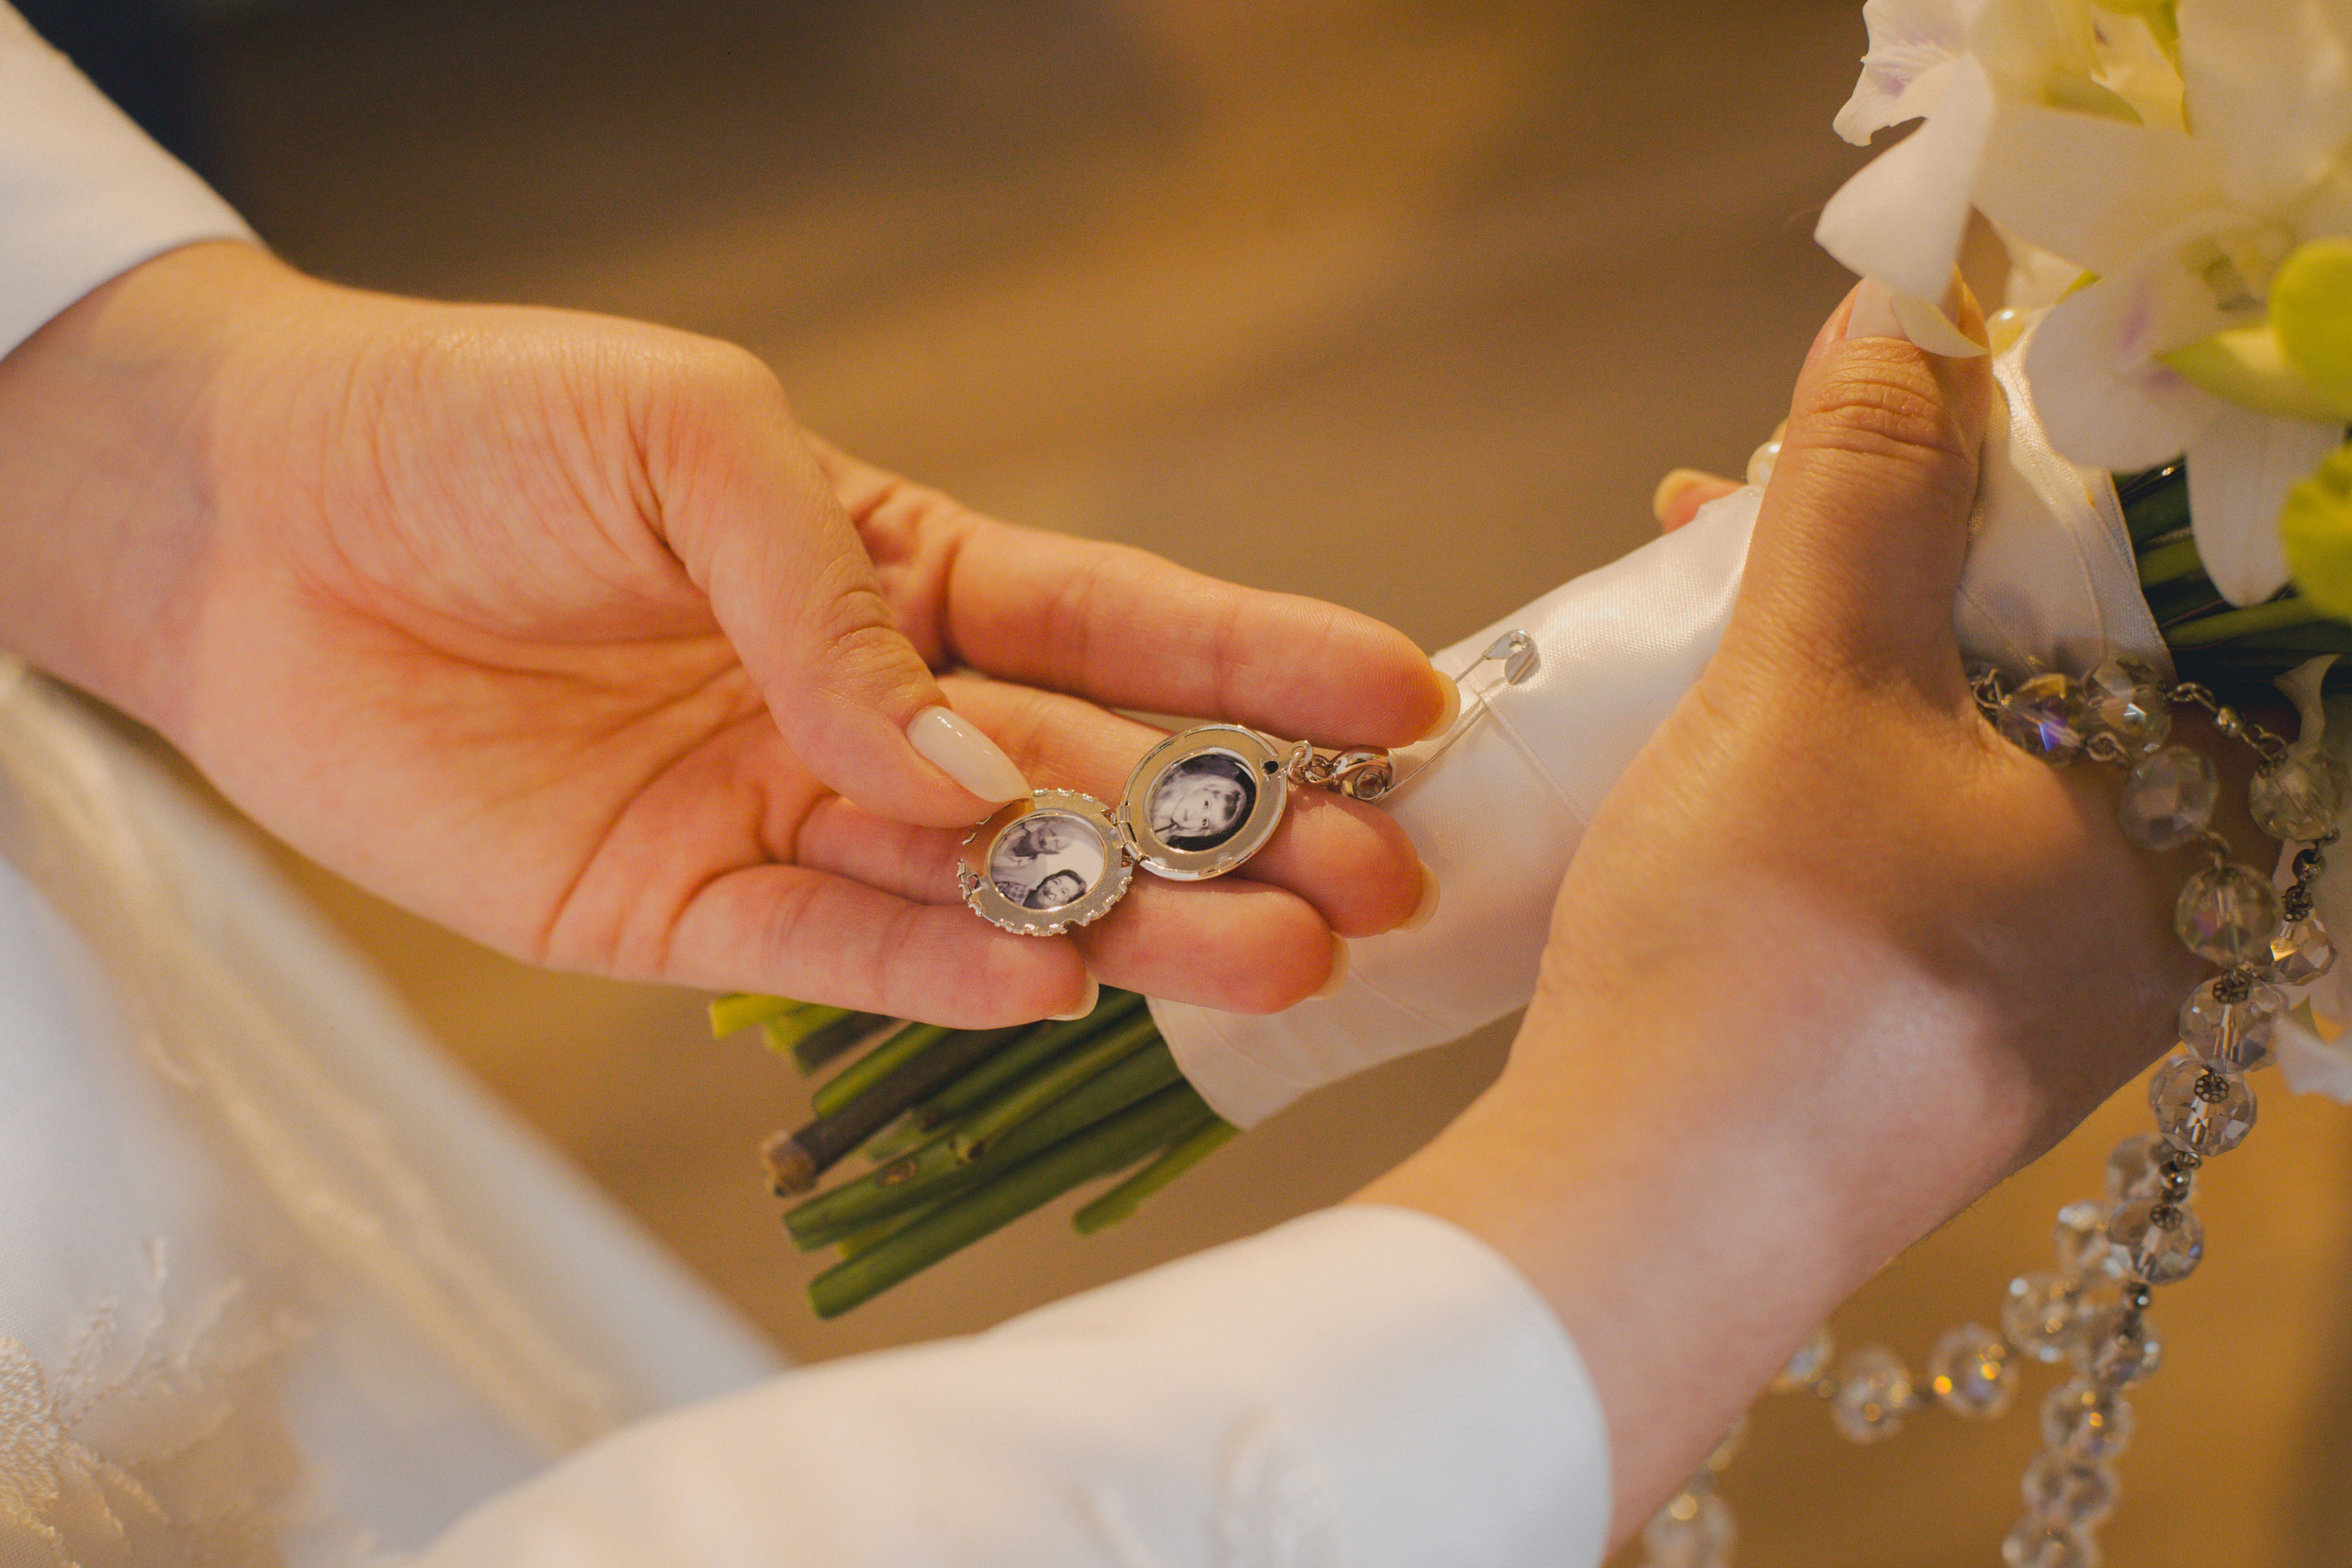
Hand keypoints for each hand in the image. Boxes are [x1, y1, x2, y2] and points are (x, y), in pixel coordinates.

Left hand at [0, 243, 1448, 1024]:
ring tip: (1275, 957)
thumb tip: (963, 767)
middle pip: (1093, 780)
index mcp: (901, 563)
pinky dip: (943, 975)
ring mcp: (787, 814)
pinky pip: (836, 955)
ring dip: (1136, 926)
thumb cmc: (473, 429)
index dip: (1262, 661)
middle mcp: (870, 703)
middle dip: (1241, 827)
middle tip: (1378, 878)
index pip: (1119, 621)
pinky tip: (1055, 981)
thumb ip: (839, 595)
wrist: (244, 523)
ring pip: (997, 887)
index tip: (1403, 699)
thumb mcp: (690, 437)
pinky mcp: (681, 914)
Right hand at [1363, 281, 2238, 1534]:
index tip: (1889, 426)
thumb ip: (1864, 480)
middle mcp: (2140, 936)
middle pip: (2039, 684)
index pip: (2144, 600)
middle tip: (1752, 506)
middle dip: (1892, 571)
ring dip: (1833, 668)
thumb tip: (1904, 309)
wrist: (1640, 1224)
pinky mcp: (1917, 1055)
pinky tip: (1701, 757)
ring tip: (1690, 607)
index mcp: (2185, 843)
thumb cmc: (1762, 957)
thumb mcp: (1810, 675)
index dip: (2014, 483)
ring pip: (1951, 776)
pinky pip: (1895, 866)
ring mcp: (2027, 1009)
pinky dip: (1814, 782)